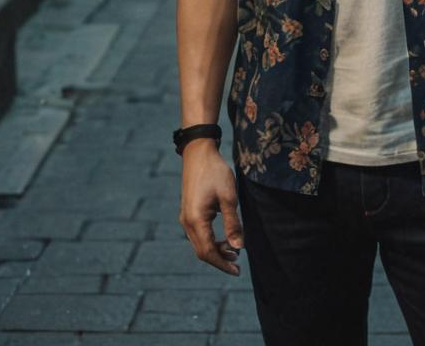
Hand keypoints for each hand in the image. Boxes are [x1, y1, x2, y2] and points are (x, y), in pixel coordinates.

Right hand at [179, 139, 244, 275]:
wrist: (198, 152)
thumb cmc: (215, 172)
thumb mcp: (228, 197)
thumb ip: (232, 223)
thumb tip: (238, 247)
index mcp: (196, 220)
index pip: (208, 252)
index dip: (222, 264)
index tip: (237, 271)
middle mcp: (187, 222)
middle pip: (202, 251)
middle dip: (220, 260)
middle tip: (238, 264)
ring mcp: (185, 217)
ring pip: (199, 243)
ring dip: (215, 250)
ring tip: (234, 251)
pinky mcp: (188, 211)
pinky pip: (198, 233)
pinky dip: (210, 240)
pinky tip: (224, 238)